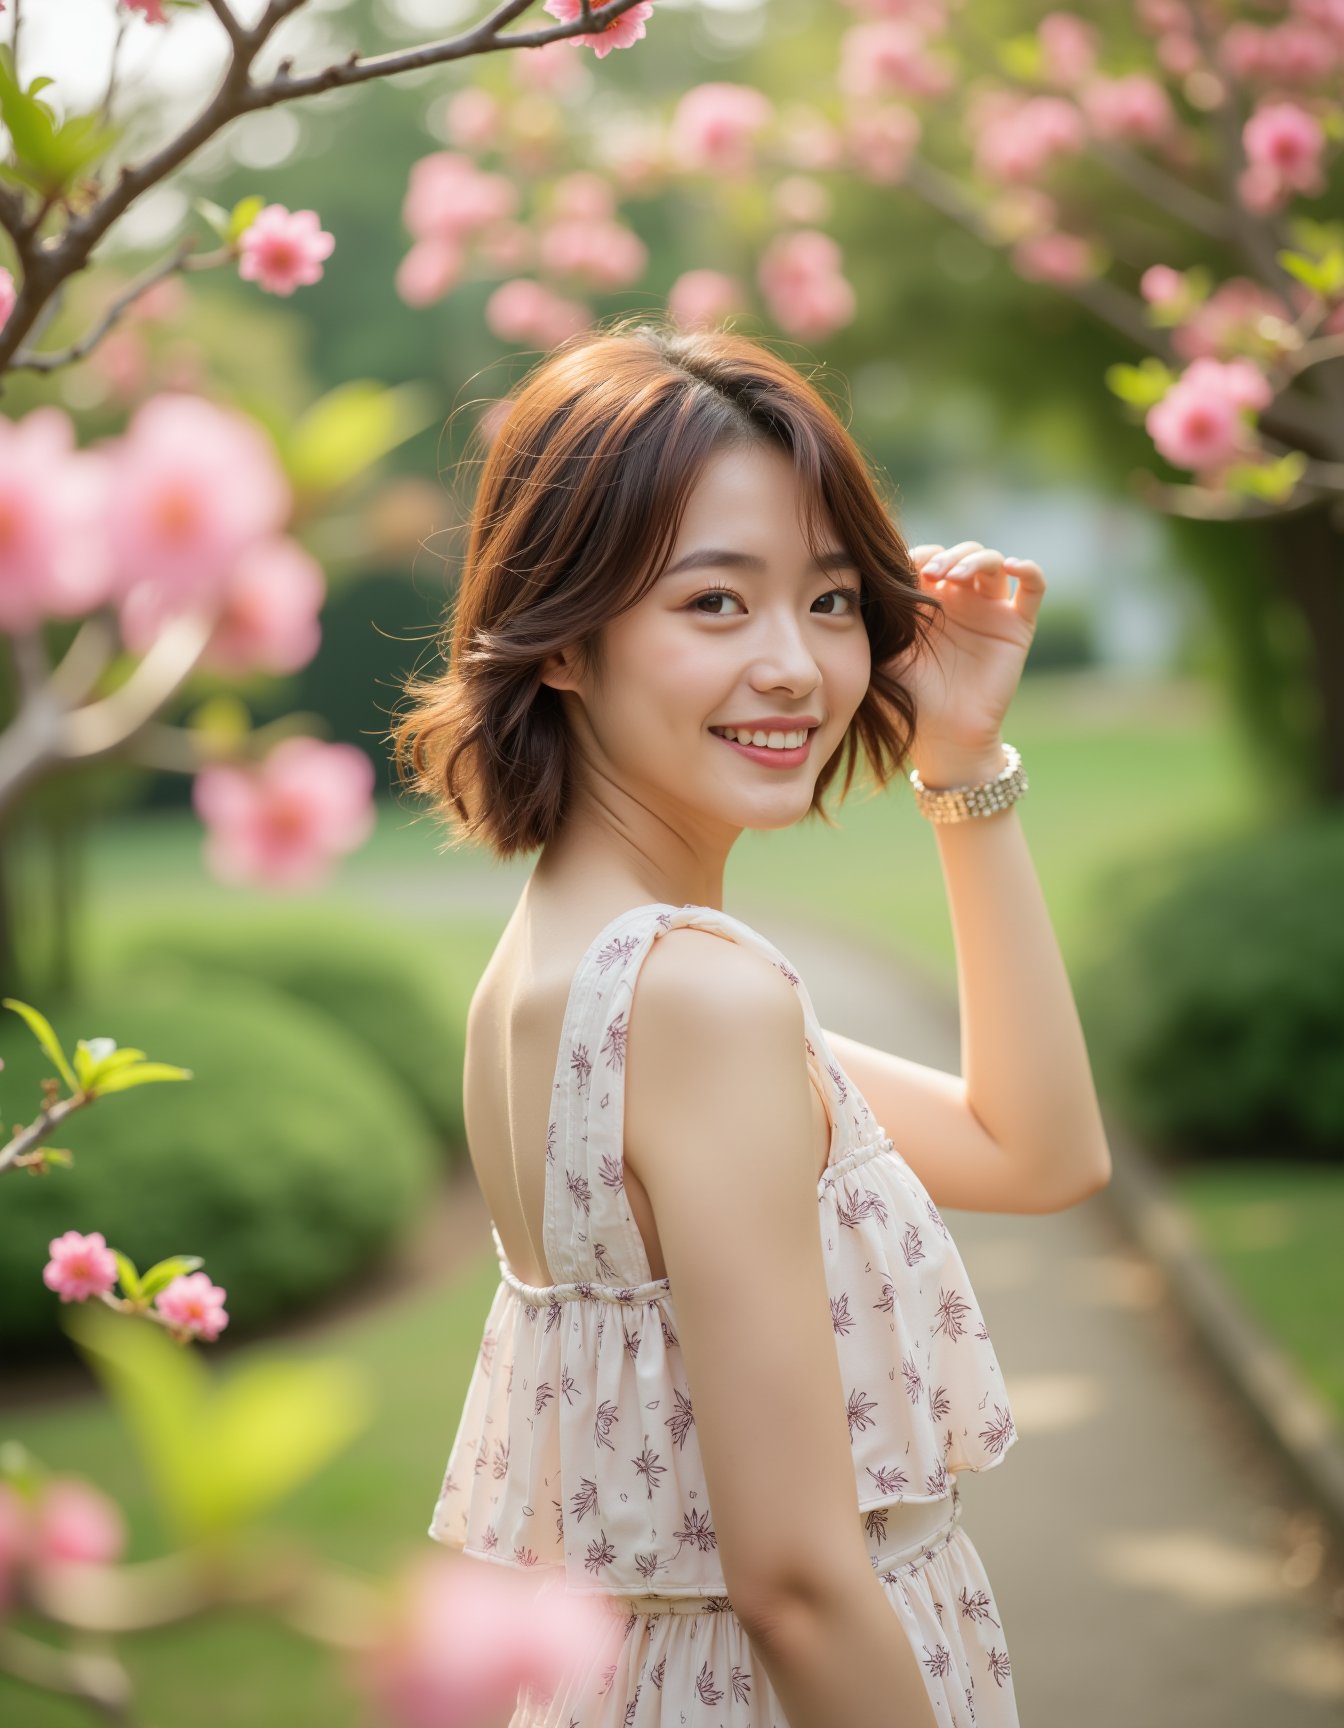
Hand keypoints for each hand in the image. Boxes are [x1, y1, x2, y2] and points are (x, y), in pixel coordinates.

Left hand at [880, 540, 1045, 780]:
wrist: (943, 736)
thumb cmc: (908, 697)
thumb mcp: (884, 648)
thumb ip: (877, 612)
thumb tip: (865, 571)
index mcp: (928, 601)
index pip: (929, 558)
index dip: (919, 554)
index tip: (903, 567)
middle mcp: (961, 601)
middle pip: (962, 553)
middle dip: (946, 557)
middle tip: (930, 574)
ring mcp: (990, 611)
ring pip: (992, 562)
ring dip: (975, 559)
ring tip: (955, 576)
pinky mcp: (1017, 626)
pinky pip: (1033, 586)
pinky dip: (1027, 568)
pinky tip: (1011, 565)